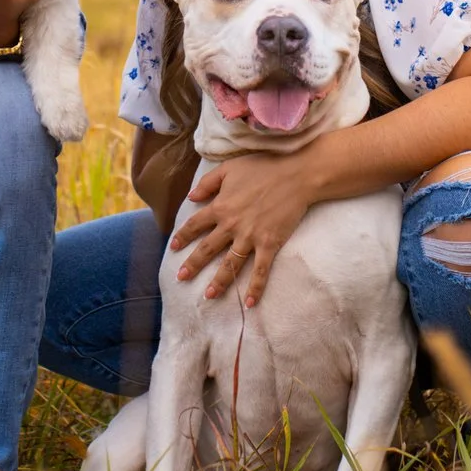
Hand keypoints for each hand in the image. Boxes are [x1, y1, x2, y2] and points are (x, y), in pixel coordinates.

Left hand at [170, 151, 318, 305]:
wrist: (296, 175)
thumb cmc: (264, 167)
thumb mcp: (229, 168)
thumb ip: (208, 183)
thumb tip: (191, 197)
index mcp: (220, 206)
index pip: (195, 224)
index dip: (183, 236)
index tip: (173, 247)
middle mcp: (231, 224)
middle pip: (207, 248)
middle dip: (193, 264)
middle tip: (181, 277)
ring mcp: (251, 236)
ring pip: (230, 264)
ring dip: (219, 281)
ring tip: (209, 295)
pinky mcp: (270, 244)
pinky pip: (260, 270)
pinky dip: (256, 287)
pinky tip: (250, 303)